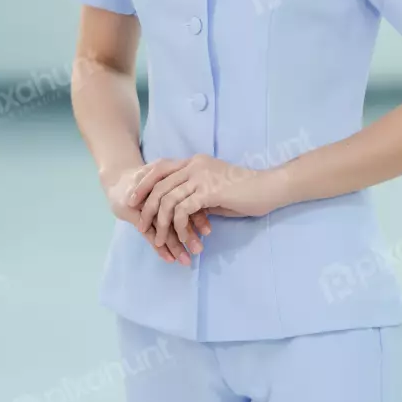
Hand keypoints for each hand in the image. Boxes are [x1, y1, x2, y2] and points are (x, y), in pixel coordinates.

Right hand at [105, 165, 212, 264]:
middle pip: (175, 215)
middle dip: (188, 234)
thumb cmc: (147, 181)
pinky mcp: (133, 214)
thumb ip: (183, 192)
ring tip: (186, 260)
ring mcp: (144, 203)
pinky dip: (160, 246)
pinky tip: (169, 258)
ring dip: (175, 245)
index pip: (185, 201)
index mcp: (167, 181)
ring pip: (163, 227)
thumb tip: (211, 207)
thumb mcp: (165, 179)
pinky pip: (148, 233)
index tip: (208, 232)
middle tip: (199, 250)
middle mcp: (156, 192)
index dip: (198, 216)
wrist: (118, 177)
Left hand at [127, 155, 280, 248]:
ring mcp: (201, 177)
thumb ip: (197, 194)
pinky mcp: (209, 191)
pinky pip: (183, 211)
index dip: (144, 184)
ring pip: (168, 199)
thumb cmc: (245, 191)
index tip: (134, 201)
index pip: (160, 168)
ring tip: (158, 239)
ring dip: (160, 222)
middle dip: (145, 206)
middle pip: (158, 183)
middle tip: (140, 225)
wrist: (267, 188)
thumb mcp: (215, 189)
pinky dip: (179, 227)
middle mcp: (194, 165)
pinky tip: (183, 239)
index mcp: (194, 162)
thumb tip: (183, 209)